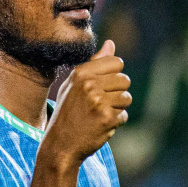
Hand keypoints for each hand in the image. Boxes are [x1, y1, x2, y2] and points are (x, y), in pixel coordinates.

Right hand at [43, 40, 130, 167]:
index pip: (117, 62)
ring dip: (118, 108)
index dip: (114, 75)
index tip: (102, 86)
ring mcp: (98, 101)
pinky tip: (100, 124)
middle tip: (100, 103)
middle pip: (125, 80)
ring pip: (127, 98)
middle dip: (118, 92)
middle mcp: (89, 84)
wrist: (61, 143)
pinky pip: (124, 115)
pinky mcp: (107, 117)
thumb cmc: (69, 111)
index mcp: (81, 72)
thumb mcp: (75, 84)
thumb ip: (94, 64)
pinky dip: (116, 122)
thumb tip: (111, 43)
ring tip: (99, 114)